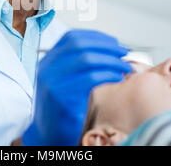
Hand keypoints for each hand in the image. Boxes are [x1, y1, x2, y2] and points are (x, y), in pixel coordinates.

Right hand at [22, 29, 131, 145]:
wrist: (46, 134)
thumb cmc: (62, 108)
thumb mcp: (64, 80)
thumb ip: (77, 64)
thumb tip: (108, 48)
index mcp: (47, 61)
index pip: (71, 37)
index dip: (95, 36)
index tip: (113, 42)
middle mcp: (47, 68)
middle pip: (80, 45)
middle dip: (106, 46)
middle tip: (123, 51)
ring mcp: (53, 82)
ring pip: (87, 59)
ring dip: (111, 60)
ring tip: (124, 66)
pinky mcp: (63, 98)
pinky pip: (91, 78)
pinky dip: (108, 74)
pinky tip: (117, 78)